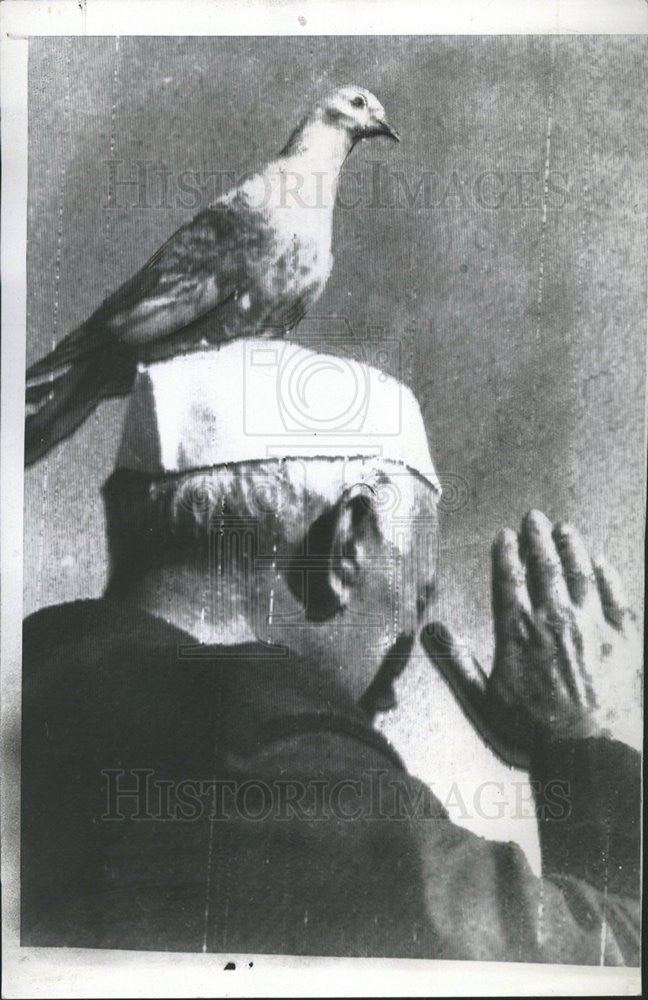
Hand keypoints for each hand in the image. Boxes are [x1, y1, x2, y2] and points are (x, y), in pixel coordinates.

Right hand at [421, 510, 641, 768]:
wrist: (591, 752)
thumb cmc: (533, 733)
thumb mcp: (482, 701)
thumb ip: (456, 663)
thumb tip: (429, 631)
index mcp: (518, 630)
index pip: (509, 578)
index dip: (506, 553)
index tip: (505, 535)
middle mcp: (554, 619)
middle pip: (545, 567)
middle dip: (539, 538)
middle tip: (535, 517)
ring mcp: (591, 625)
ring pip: (580, 574)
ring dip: (572, 547)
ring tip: (567, 528)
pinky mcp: (623, 639)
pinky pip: (614, 596)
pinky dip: (607, 576)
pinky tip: (602, 563)